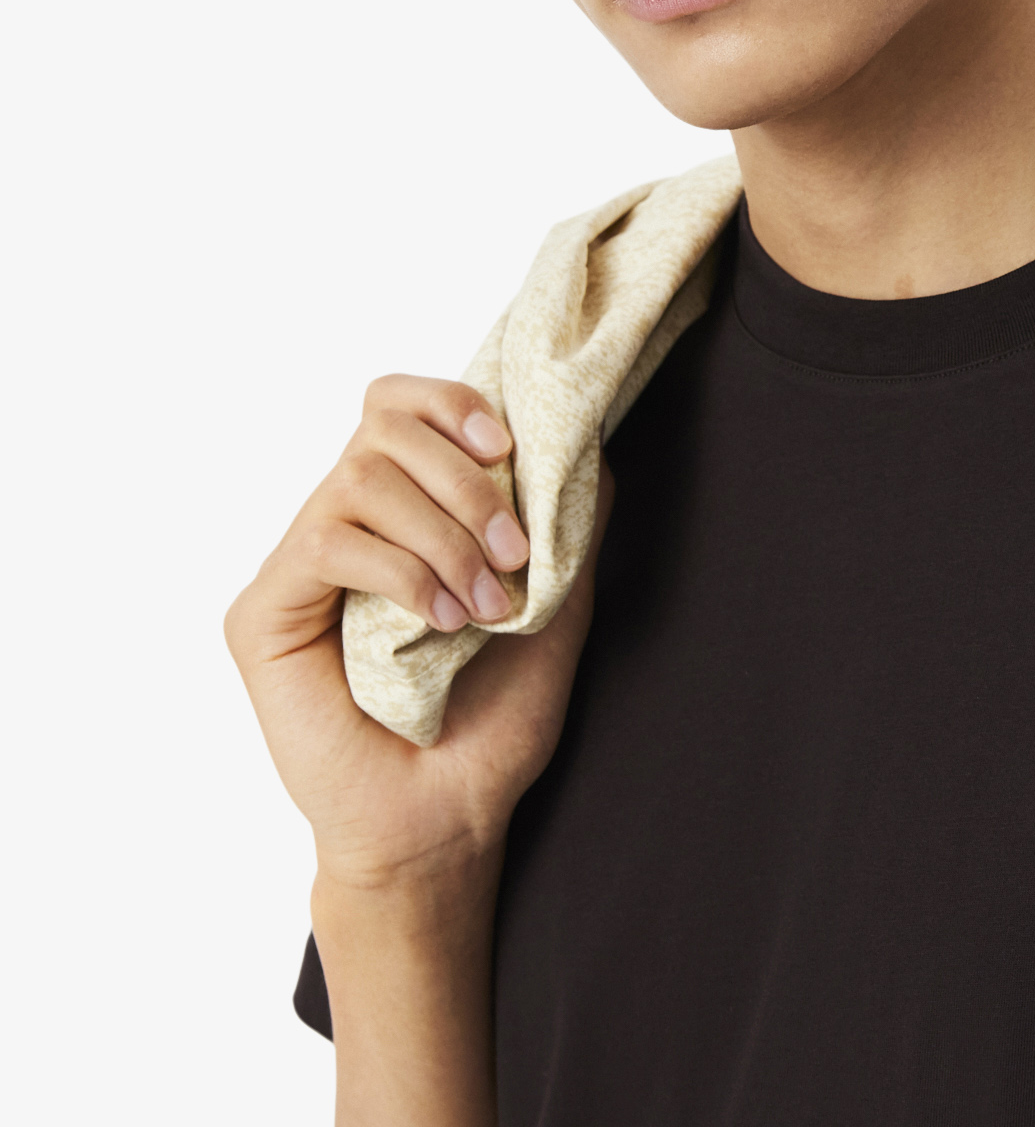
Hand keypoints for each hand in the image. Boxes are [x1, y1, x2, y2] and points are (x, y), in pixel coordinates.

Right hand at [225, 375, 611, 891]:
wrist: (451, 815)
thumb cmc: (497, 714)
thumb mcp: (560, 595)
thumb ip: (570, 512)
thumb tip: (588, 433)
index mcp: (402, 508)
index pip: (396, 404)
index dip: (450, 403)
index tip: (509, 446)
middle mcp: (342, 523)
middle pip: (382, 427)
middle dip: (466, 481)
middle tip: (513, 558)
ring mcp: (297, 567)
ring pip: (361, 478)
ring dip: (443, 537)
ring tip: (482, 608)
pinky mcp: (261, 614)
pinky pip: (326, 542)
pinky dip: (400, 573)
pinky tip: (437, 625)